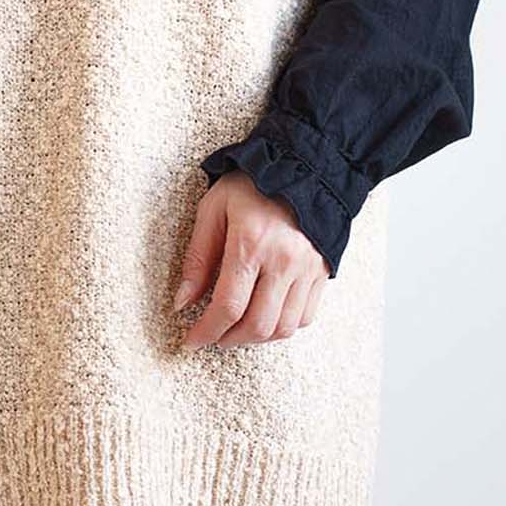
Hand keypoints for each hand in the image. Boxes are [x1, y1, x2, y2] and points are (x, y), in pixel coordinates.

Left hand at [174, 171, 328, 349]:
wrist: (304, 164)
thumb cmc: (252, 183)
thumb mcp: (213, 209)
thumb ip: (198, 258)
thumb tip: (182, 302)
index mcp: (251, 244)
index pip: (228, 306)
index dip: (206, 331)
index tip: (191, 341)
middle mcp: (284, 261)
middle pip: (257, 325)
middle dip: (228, 339)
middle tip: (212, 337)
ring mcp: (308, 269)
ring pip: (284, 328)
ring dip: (256, 338)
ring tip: (236, 330)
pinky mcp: (323, 272)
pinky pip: (306, 317)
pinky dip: (283, 327)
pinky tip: (264, 316)